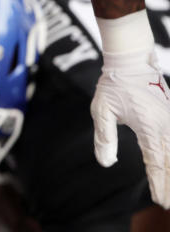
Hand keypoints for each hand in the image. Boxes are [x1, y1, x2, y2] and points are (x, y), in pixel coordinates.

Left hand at [91, 48, 169, 207]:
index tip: (160, 200)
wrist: (131, 60)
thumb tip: (106, 163)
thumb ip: (104, 137)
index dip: (159, 183)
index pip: (156, 162)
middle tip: (169, 204)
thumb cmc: (114, 84)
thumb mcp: (101, 110)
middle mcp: (166, 126)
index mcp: (149, 127)